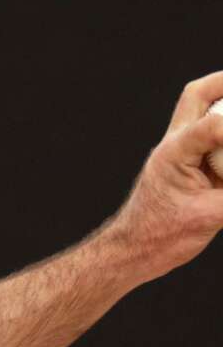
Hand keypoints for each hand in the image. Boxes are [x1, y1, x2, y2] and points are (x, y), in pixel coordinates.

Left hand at [106, 71, 222, 282]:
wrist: (132, 251)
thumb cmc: (159, 237)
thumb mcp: (209, 217)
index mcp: (174, 154)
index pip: (213, 125)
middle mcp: (174, 146)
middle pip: (197, 95)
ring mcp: (178, 154)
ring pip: (200, 110)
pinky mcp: (185, 166)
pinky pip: (207, 136)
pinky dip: (222, 134)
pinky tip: (222, 157)